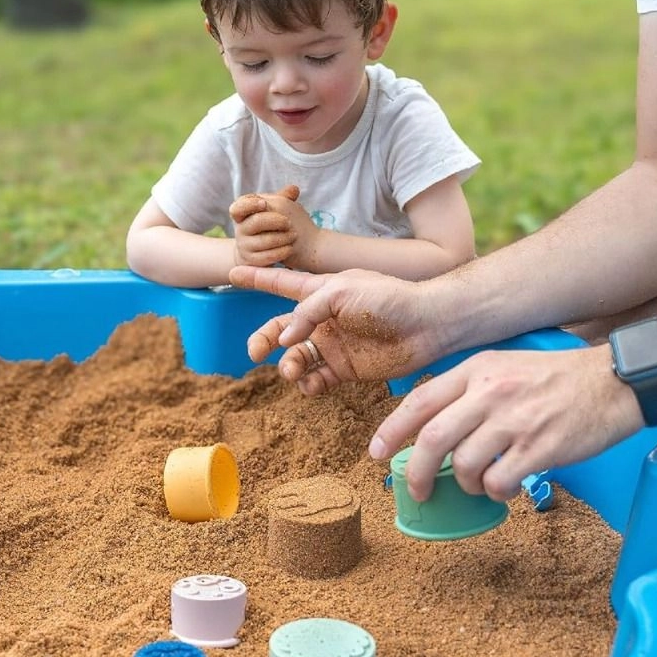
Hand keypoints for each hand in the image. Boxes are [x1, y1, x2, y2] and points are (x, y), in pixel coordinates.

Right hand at [226, 264, 448, 395]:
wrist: (425, 326)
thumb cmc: (388, 298)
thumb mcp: (342, 291)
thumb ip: (307, 310)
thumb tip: (285, 341)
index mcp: (321, 292)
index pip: (282, 283)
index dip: (257, 279)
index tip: (231, 272)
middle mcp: (323, 319)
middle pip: (281, 330)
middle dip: (263, 339)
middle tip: (255, 352)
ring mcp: (333, 345)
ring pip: (295, 358)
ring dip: (287, 366)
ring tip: (292, 370)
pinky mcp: (346, 369)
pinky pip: (316, 379)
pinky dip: (307, 384)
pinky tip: (309, 384)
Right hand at [229, 184, 318, 267]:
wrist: (261, 252)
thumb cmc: (268, 226)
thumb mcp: (273, 210)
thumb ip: (281, 199)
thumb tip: (294, 189)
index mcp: (242, 215)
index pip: (237, 208)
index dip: (250, 205)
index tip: (265, 203)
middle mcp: (240, 230)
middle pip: (255, 222)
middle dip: (275, 221)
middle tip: (289, 222)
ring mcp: (245, 247)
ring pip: (264, 241)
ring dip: (282, 237)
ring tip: (294, 235)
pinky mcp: (253, 261)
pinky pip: (268, 257)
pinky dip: (281, 251)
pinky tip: (291, 248)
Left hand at [369, 345, 644, 500]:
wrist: (614, 382)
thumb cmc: (561, 378)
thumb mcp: (508, 365)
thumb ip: (472, 389)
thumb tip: (436, 425)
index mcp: (479, 370)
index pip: (421, 400)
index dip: (392, 429)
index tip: (375, 451)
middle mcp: (491, 392)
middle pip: (434, 438)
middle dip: (415, 472)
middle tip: (416, 490)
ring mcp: (514, 421)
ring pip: (464, 465)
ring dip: (464, 484)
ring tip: (480, 483)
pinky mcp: (539, 448)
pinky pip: (497, 482)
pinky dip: (495, 492)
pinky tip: (507, 487)